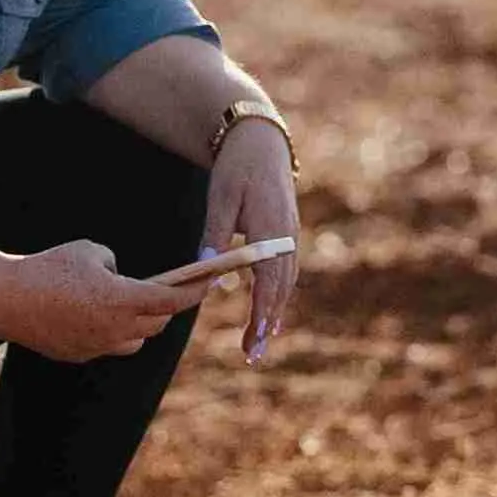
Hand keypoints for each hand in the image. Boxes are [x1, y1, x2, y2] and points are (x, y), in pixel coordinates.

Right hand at [4, 239, 205, 363]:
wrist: (6, 299)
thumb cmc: (49, 267)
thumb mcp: (90, 251)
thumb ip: (115, 265)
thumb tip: (119, 278)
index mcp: (123, 300)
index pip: (172, 300)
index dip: (195, 291)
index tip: (209, 283)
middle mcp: (116, 330)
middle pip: (158, 323)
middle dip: (168, 307)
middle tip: (172, 290)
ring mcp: (98, 347)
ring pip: (136, 340)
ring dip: (142, 325)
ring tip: (138, 307)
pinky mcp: (79, 355)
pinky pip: (108, 345)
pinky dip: (113, 333)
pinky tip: (102, 318)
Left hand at [201, 117, 301, 362]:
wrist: (261, 142)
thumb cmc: (236, 168)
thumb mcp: (220, 197)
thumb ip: (215, 234)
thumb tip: (205, 271)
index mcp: (271, 228)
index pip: (270, 279)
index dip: (263, 310)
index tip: (255, 335)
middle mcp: (287, 236)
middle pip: (280, 289)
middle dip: (267, 323)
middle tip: (252, 354)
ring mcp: (291, 236)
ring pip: (285, 283)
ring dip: (273, 313)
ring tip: (259, 342)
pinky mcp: (288, 235)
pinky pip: (285, 272)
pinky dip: (277, 295)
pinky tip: (267, 313)